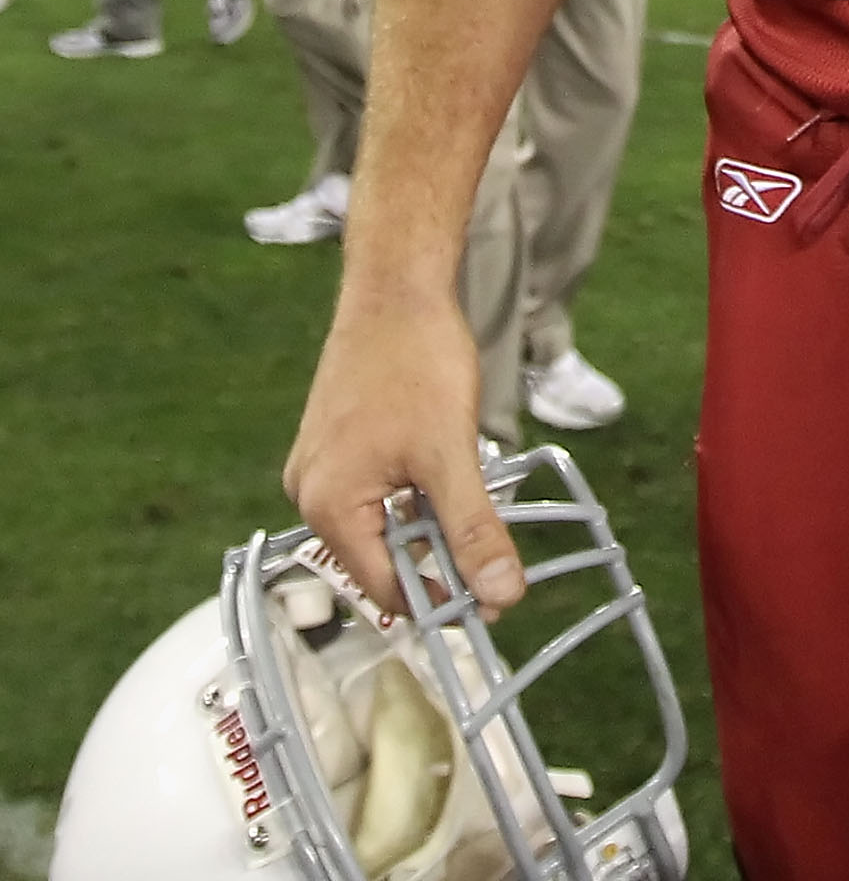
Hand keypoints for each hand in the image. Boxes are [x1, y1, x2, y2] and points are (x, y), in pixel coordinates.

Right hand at [286, 285, 524, 622]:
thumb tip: (500, 594)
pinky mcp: (333, 445)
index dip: (441, 598)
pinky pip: (372, 494)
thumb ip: (472, 529)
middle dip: (434, 560)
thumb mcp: (451, 453)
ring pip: (378, 525)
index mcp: (329, 505)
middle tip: (491, 554)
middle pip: (379, 560)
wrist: (397, 287)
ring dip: (423, 525)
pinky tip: (441, 475)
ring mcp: (318, 466)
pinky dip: (408, 496)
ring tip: (467, 504)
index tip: (491, 598)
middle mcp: (311, 492)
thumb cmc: (415, 358)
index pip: (386, 588)